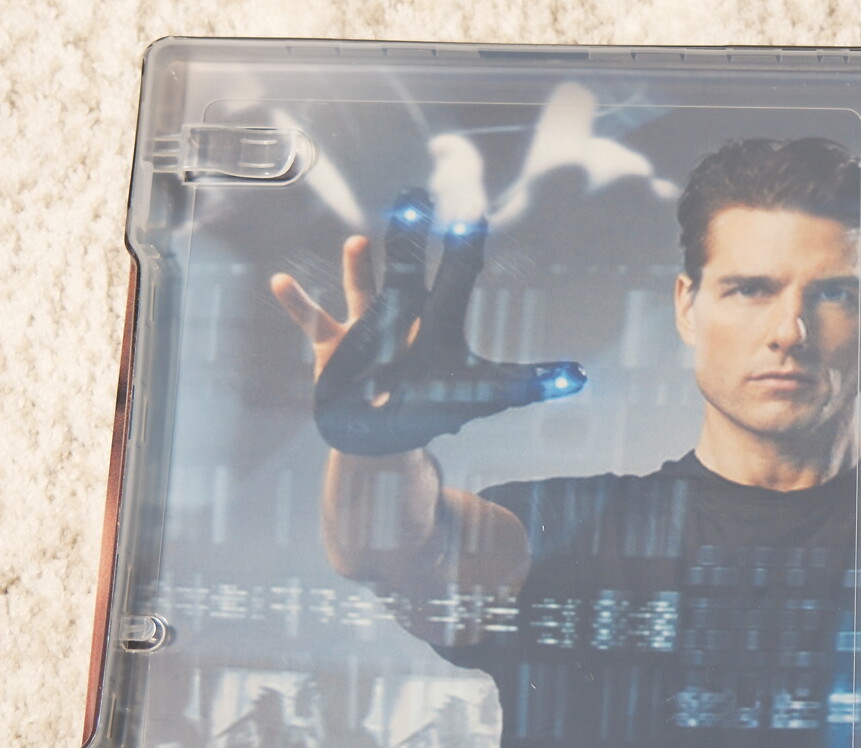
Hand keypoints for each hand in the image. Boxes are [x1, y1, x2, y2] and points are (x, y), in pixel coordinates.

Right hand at [269, 188, 586, 456]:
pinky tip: (279, 281)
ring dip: (360, 271)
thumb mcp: (484, 393)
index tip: (473, 214)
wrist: (384, 433)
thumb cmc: (434, 406)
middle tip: (412, 200)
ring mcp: (367, 331)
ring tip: (359, 242)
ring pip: (364, 293)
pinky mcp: (336, 351)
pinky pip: (313, 324)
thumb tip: (580, 376)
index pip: (457, 278)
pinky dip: (298, 305)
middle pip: (408, 276)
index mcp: (438, 322)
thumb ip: (529, 383)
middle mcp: (403, 317)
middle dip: (410, 245)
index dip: (465, 250)